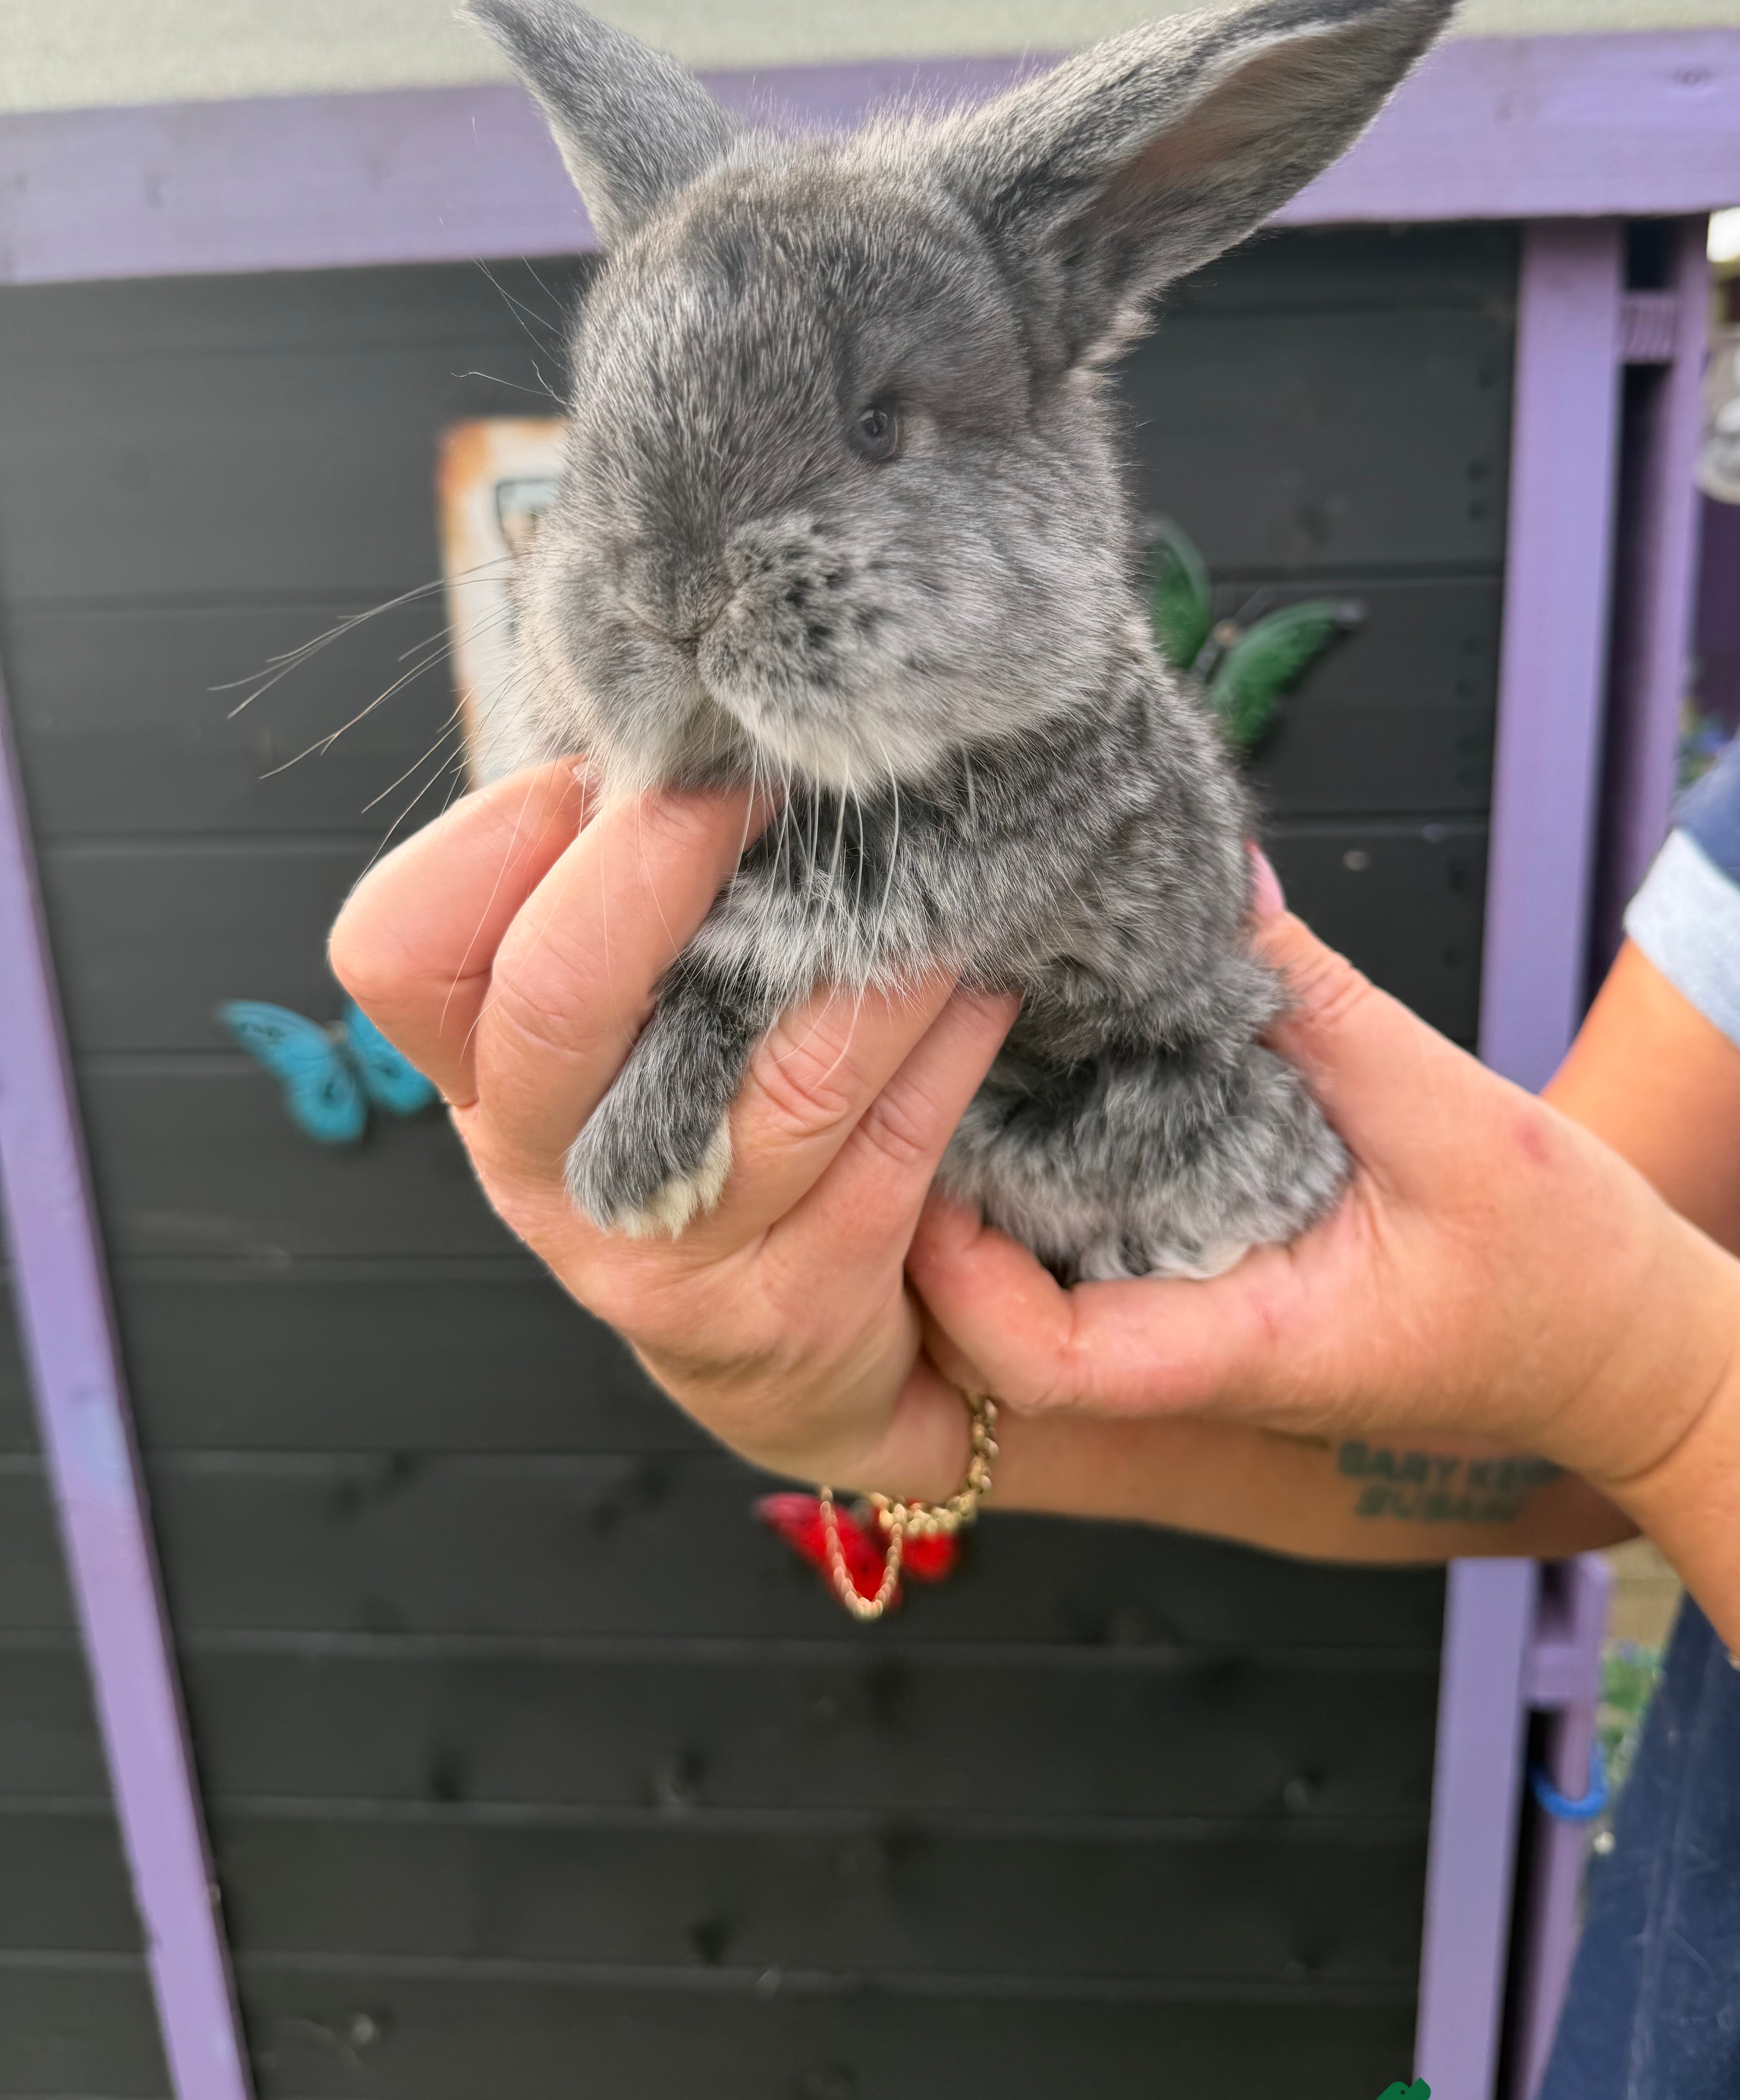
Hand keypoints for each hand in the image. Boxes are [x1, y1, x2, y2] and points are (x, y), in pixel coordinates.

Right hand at [328, 762, 1014, 1498]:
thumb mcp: (619, 1037)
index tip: (608, 772)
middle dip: (669, 859)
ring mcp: (669, 1255)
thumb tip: (676, 729)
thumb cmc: (700, 1132)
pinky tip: (980, 980)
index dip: (494, 840)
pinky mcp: (798, 1308)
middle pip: (560, 997)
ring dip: (870, 950)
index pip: (399, 953)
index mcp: (485, 1086)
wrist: (788, 1370)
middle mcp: (550, 1177)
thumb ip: (612, 906)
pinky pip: (891, 1143)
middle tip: (764, 782)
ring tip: (927, 869)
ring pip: (783, 1074)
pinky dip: (949, 1040)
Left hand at [910, 891, 1739, 1496]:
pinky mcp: (1229, 1284)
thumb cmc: (1561, 1266)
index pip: (1052, 1361)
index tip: (930, 1164)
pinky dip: (1064, 1172)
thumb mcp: (1454, 1117)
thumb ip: (1327, 1008)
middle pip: (1014, 1324)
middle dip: (938, 1224)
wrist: (1624, 1348)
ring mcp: (1211, 1324)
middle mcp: (1205, 1346)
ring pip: (1051, 1286)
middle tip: (889, 1079)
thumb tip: (1224, 884)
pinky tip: (1038, 1076)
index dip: (964, 1281)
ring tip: (938, 1061)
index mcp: (1248, 1343)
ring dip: (990, 1193)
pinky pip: (1113, 1246)